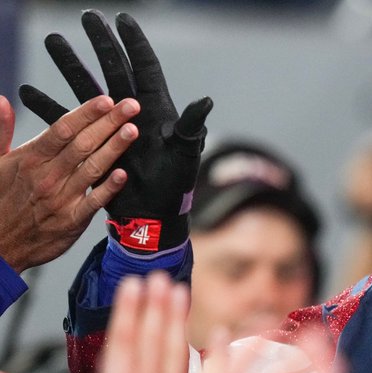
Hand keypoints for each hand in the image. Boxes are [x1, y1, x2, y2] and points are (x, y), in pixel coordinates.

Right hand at [0, 94, 138, 271]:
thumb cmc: (1, 199)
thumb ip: (0, 131)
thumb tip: (2, 101)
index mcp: (29, 158)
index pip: (62, 129)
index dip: (86, 113)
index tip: (105, 99)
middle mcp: (46, 176)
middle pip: (82, 143)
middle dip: (109, 122)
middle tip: (131, 106)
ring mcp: (60, 198)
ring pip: (92, 168)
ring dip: (114, 148)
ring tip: (133, 130)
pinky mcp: (72, 221)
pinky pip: (94, 201)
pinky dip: (109, 188)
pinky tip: (124, 174)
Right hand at [19, 10, 211, 253]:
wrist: (155, 216)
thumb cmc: (176, 185)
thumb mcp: (185, 154)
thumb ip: (191, 127)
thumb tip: (205, 101)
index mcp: (155, 110)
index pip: (144, 68)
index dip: (134, 44)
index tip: (122, 19)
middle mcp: (131, 113)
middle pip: (112, 70)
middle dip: (100, 43)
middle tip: (87, 17)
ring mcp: (110, 128)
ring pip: (86, 89)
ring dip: (69, 66)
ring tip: (52, 42)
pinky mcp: (92, 144)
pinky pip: (66, 125)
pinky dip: (49, 109)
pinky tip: (28, 94)